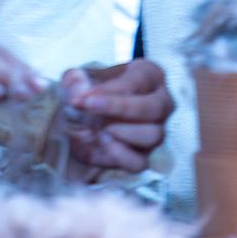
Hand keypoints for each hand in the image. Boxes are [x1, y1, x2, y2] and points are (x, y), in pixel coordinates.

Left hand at [56, 58, 174, 172]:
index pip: (138, 82)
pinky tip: (102, 142)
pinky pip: (140, 162)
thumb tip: (80, 93)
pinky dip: (120, 155)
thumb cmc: (88, 92)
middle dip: (118, 108)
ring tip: (97, 126)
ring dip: (121, 131)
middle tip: (88, 108)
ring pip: (153, 135)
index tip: (83, 97)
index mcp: (149, 75)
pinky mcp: (144, 156)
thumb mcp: (78, 78)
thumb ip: (76, 81)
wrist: (80, 120)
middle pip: (153, 108)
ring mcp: (156, 131)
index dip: (109, 91)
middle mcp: (161, 103)